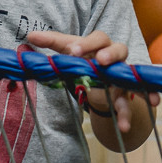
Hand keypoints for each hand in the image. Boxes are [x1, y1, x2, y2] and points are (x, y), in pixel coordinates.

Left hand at [26, 30, 160, 133]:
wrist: (99, 76)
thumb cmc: (84, 57)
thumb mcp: (69, 50)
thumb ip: (52, 42)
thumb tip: (31, 35)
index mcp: (101, 44)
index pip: (98, 38)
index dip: (88, 44)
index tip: (74, 50)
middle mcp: (116, 57)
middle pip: (120, 50)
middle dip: (111, 55)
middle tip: (100, 60)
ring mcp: (122, 76)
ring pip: (130, 76)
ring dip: (130, 81)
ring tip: (126, 90)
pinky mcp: (123, 95)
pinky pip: (127, 105)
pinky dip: (127, 116)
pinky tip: (123, 127)